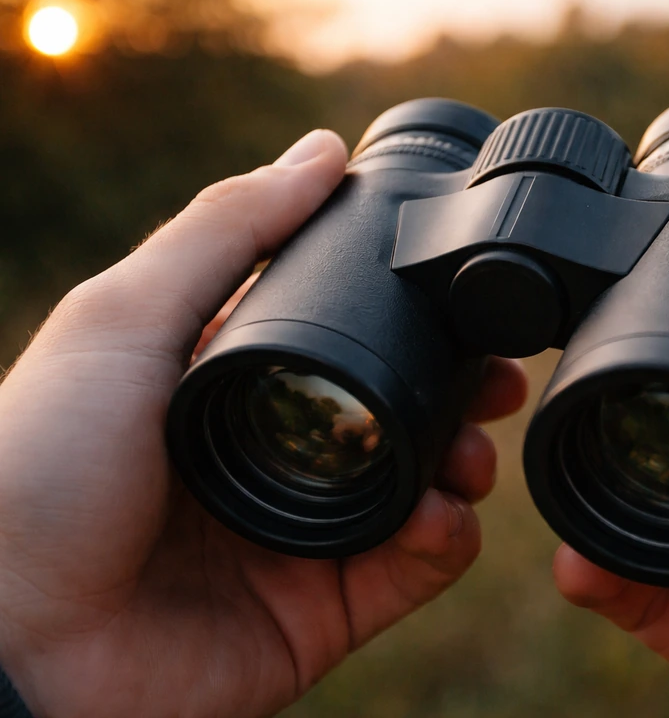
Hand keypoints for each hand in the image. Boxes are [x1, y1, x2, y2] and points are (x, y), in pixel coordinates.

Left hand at [0, 131, 527, 717]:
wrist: (7, 642)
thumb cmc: (39, 468)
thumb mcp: (124, 318)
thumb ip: (225, 230)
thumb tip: (323, 152)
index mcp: (235, 382)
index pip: (349, 337)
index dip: (411, 319)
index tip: (463, 302)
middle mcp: (278, 453)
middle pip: (400, 413)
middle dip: (460, 392)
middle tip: (495, 381)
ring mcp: (305, 533)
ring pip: (423, 489)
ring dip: (465, 464)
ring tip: (470, 455)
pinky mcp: (324, 609)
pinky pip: (414, 569)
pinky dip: (446, 542)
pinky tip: (440, 518)